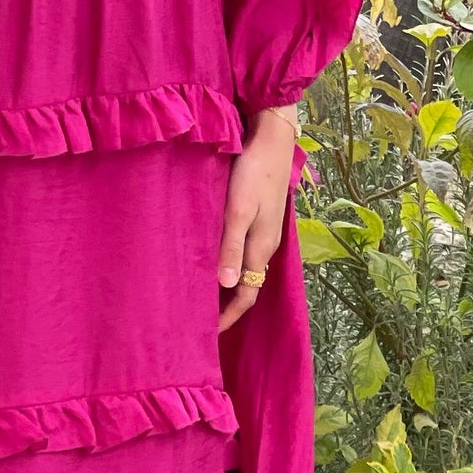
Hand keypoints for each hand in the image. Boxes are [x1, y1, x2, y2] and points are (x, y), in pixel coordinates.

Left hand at [218, 107, 297, 330]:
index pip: (246, 296)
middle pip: (247, 286)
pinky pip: (244, 251)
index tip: (207, 333)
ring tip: (201, 292)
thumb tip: (227, 286)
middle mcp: (265, 245)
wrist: (273, 139)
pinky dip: (229, 263)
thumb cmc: (252, 173)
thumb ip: (231, 247)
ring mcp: (264, 231)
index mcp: (261, 249)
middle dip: (226, 305)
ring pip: (245, 268)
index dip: (229, 317)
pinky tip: (212, 257)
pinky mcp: (259, 217)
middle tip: (198, 316)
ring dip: (227, 284)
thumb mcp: (238, 211)